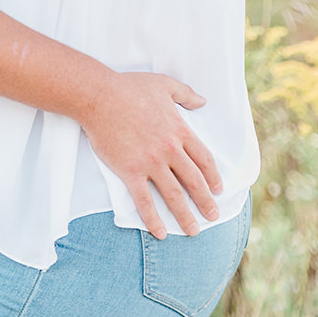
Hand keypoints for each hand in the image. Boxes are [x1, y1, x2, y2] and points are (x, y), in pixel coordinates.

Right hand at [80, 71, 222, 238]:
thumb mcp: (164, 84)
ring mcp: (150, 162)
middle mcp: (169, 149)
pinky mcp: (130, 171)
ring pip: (173, 195)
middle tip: (213, 216)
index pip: (203, 159)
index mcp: (179, 130)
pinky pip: (144, 201)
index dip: (213, 176)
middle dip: (206, 201)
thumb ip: (186, 94)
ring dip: (185, 215)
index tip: (218, 189)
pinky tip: (160, 232)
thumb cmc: (129, 87)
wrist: (98, 96)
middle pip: (194, 181)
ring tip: (193, 230)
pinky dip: (153, 219)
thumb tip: (203, 101)